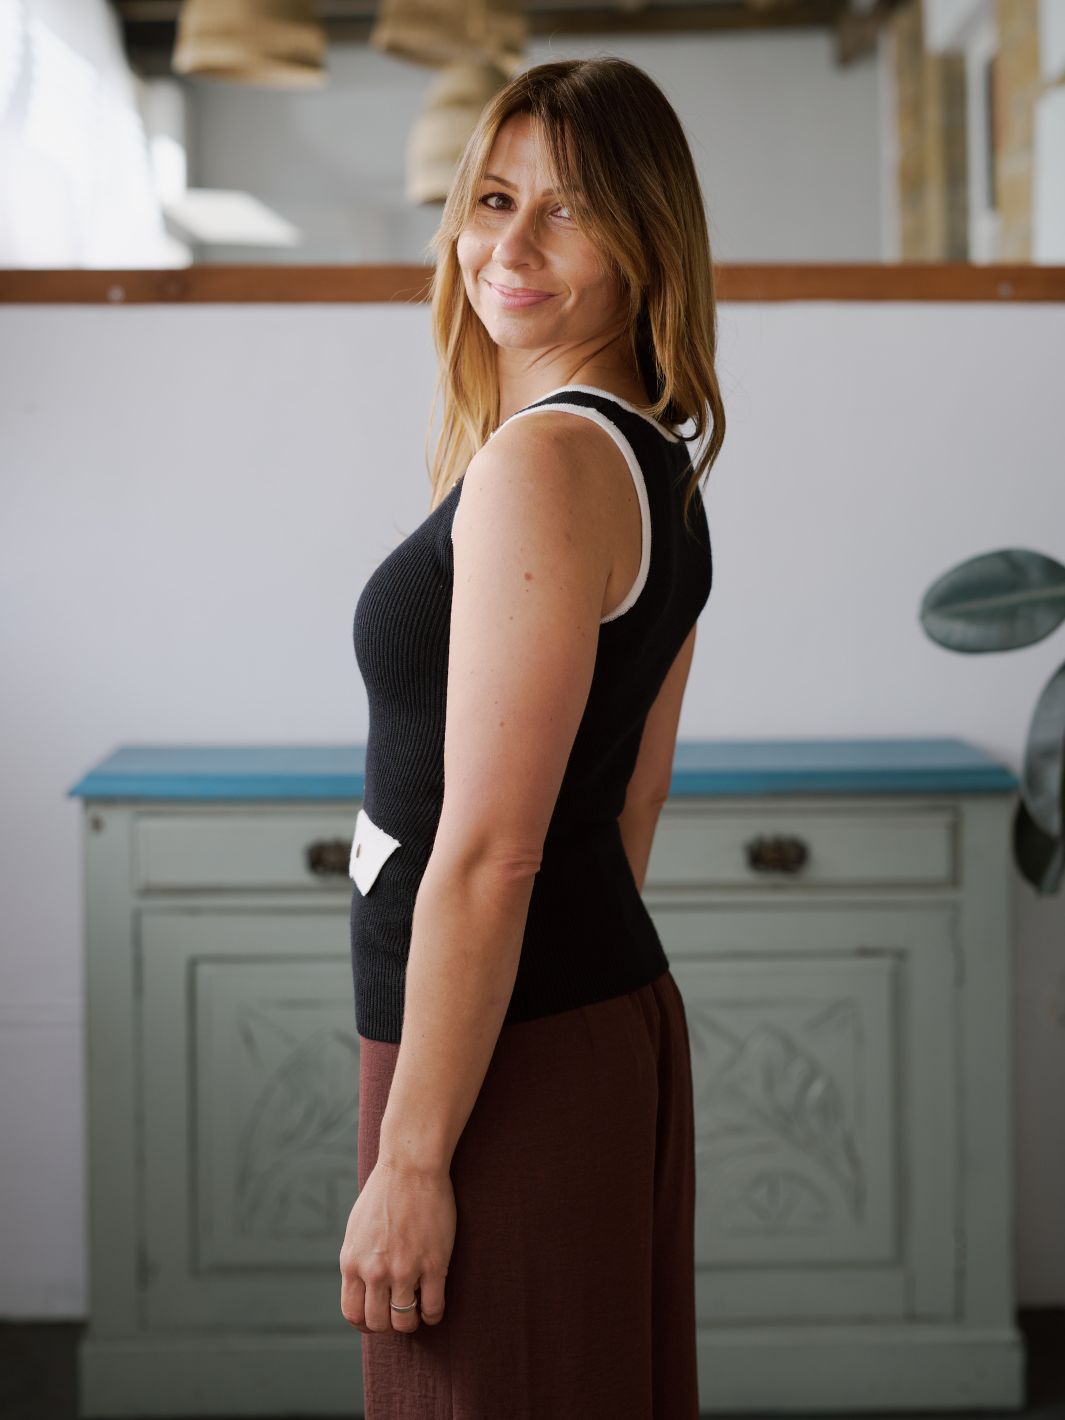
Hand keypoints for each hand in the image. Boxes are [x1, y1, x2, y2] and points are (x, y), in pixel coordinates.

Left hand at [339, 1159, 455, 1334]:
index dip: (366, 1323)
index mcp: (352, 1262)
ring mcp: (404, 1270)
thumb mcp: (357, 1228)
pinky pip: (432, 1309)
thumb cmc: (385, 1191)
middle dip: (389, 1323)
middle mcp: (374, 1271)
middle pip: (378, 1322)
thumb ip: (358, 1259)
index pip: (353, 1313)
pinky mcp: (432, 1264)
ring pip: (404, 1321)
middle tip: (400, 1313)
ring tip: (418, 1311)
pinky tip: (434, 1307)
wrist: (411, 1166)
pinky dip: (433, 1315)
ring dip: (412, 1322)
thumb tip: (362, 1285)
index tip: (378, 1319)